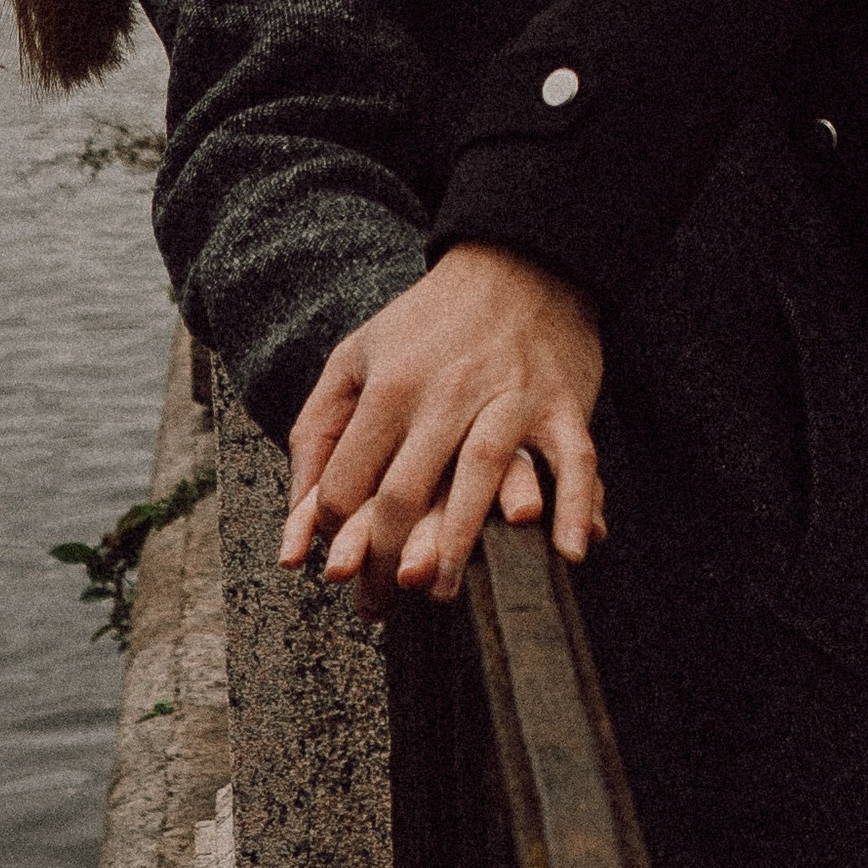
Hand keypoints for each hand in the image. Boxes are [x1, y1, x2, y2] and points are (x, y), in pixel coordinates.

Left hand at [279, 244, 604, 610]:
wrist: (516, 262)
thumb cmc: (426, 323)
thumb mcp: (355, 358)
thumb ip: (318, 435)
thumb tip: (293, 531)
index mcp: (390, 384)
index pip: (348, 481)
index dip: (333, 532)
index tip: (337, 566)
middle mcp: (446, 391)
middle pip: (405, 491)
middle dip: (382, 560)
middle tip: (378, 605)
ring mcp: (508, 396)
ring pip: (479, 477)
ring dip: (457, 543)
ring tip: (438, 593)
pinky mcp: (562, 403)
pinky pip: (573, 460)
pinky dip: (573, 505)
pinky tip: (568, 552)